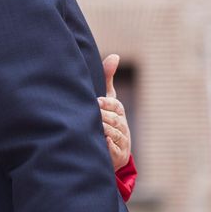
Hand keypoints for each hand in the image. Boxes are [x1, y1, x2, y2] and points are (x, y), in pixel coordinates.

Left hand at [98, 54, 130, 170]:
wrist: (109, 150)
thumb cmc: (105, 118)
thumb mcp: (106, 98)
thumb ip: (108, 77)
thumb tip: (115, 55)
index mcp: (118, 111)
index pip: (114, 105)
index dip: (104, 104)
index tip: (94, 102)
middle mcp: (122, 126)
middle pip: (111, 119)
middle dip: (99, 118)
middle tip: (88, 116)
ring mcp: (122, 141)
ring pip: (111, 133)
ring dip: (100, 131)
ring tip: (90, 129)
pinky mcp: (118, 156)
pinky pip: (113, 149)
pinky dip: (107, 145)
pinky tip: (101, 142)